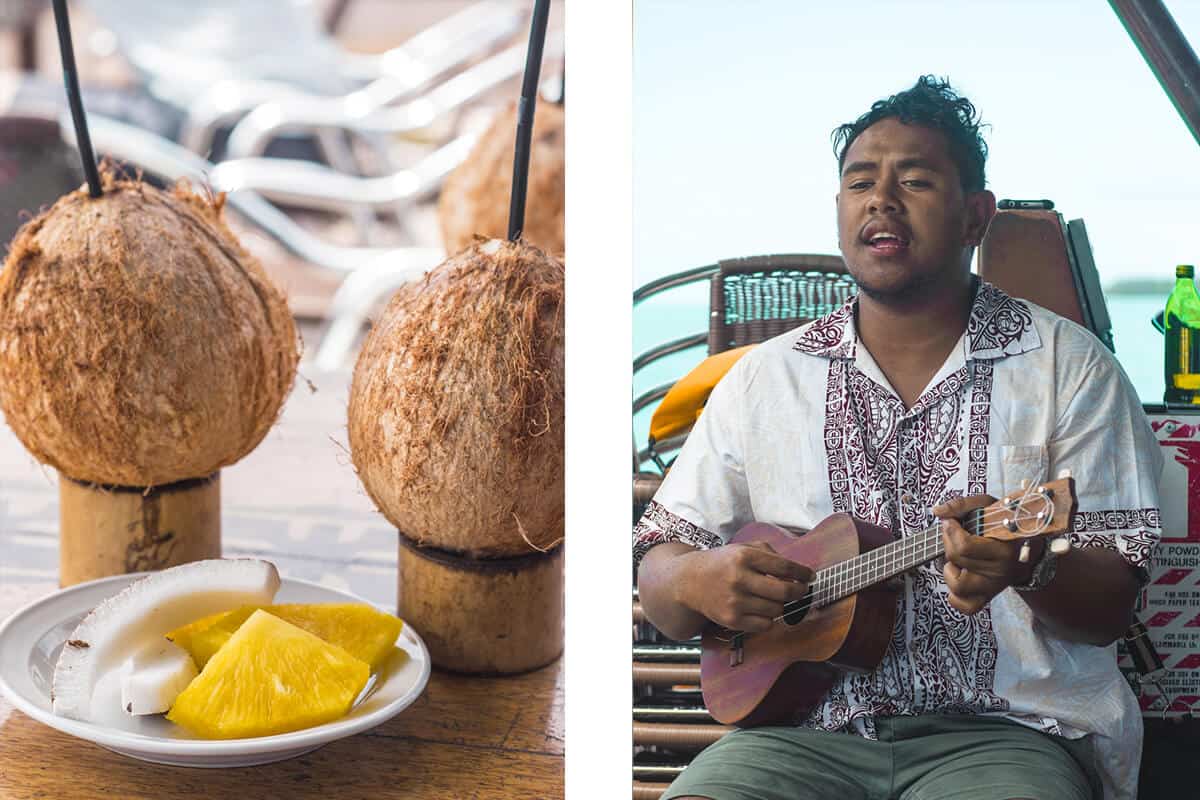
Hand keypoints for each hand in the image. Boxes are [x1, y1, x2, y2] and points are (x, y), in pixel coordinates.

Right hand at [675, 541, 812, 632]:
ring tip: (773, 599)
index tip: (810, 576)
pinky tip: (761, 609)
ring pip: (777, 610)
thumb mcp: (742, 548)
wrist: (689, 582)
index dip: (802, 573)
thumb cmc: (722, 563)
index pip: (784, 566)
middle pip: (785, 591)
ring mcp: (734, 601)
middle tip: (801, 590)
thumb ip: (769, 553)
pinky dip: (768, 618)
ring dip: (781, 605)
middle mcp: (739, 578)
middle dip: (799, 591)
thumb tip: (797, 570)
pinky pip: (765, 624)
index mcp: (744, 556)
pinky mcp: (731, 620)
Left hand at [933, 494, 1039, 614]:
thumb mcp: (987, 507)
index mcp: (1004, 549)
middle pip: (957, 559)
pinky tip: (959, 576)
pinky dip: (955, 595)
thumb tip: (938, 512)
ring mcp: (992, 587)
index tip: (952, 522)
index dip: (951, 530)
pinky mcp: (986, 598)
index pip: (964, 546)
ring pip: (957, 586)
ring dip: (949, 569)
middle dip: (948, 542)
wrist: (1028, 551)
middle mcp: (1000, 571)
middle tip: (955, 534)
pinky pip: (964, 605)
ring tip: (957, 558)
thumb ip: (961, 505)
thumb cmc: (1004, 526)